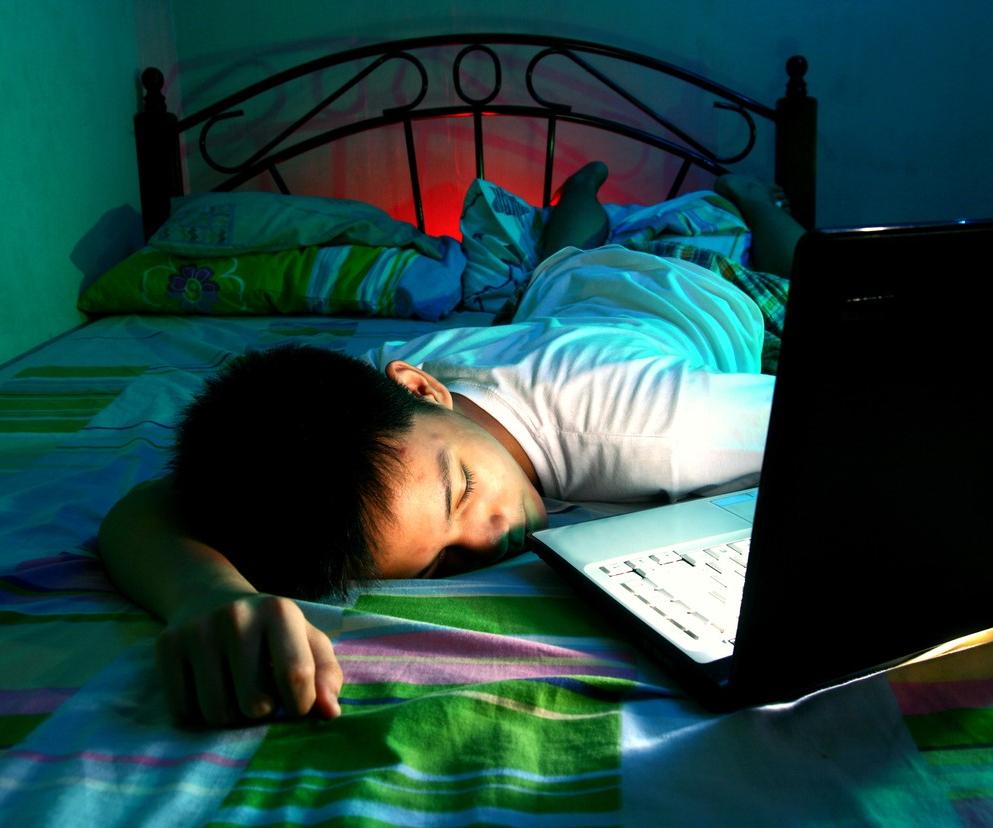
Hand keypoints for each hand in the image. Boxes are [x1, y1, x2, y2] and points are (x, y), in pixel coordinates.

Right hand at [155, 592, 342, 726]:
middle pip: (255, 704)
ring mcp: (198, 630)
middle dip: (261, 711)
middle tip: (259, 691)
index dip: (300, 705)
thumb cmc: (270, 630)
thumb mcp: (306, 640)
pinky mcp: (168, 646)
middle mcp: (236, 615)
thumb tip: (330, 712)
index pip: (297, 676)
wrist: (209, 597)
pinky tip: (207, 687)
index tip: (295, 704)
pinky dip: (197, 712)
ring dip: (229, 715)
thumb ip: (326, 675)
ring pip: (217, 713)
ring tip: (234, 690)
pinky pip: (184, 710)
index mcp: (279, 611)